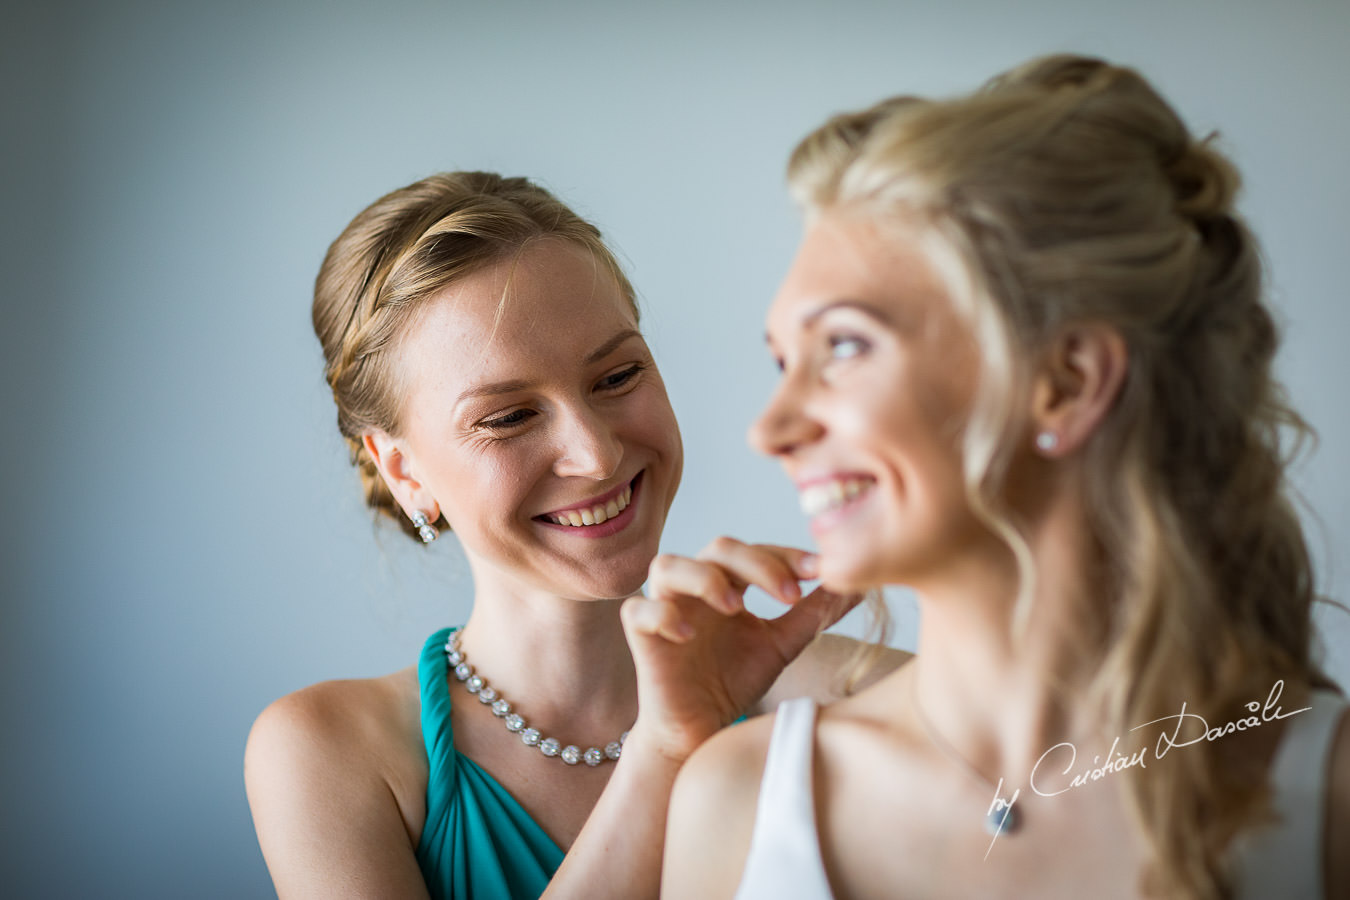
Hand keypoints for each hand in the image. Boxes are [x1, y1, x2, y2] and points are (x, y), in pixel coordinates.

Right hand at [620, 537, 858, 761]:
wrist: (699, 731)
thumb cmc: (734, 681)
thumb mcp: (782, 645)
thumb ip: (813, 614)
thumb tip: (857, 585)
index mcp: (729, 582)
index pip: (757, 550)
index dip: (787, 555)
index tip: (822, 571)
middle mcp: (695, 586)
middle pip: (718, 547)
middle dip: (757, 564)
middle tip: (789, 594)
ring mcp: (664, 606)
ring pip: (668, 564)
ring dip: (704, 578)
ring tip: (736, 608)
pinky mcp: (640, 635)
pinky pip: (638, 610)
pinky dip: (661, 614)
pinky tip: (687, 634)